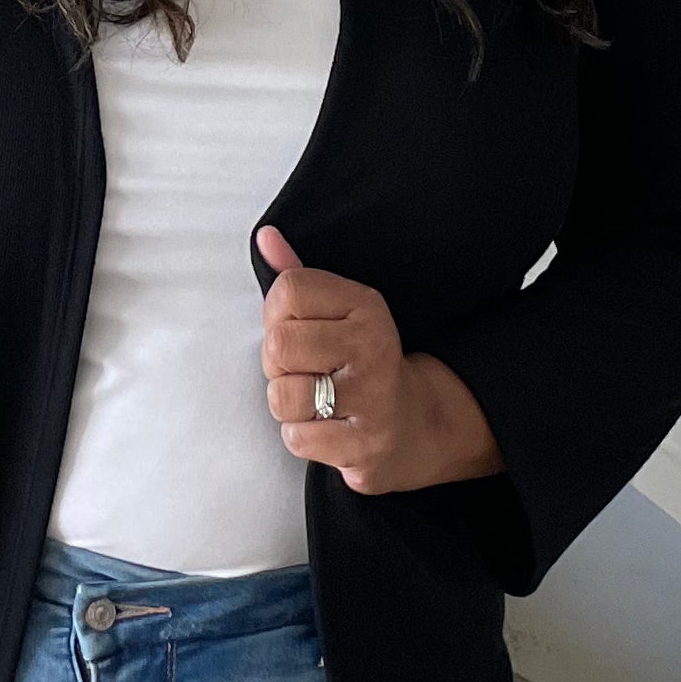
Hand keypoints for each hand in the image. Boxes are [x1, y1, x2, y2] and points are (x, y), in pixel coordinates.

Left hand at [256, 225, 504, 497]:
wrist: (416, 426)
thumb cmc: (360, 365)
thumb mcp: (338, 313)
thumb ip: (297, 276)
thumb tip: (265, 237)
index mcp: (365, 306)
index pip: (287, 291)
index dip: (276, 316)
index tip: (299, 331)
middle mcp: (374, 346)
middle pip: (278, 345)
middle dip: (278, 366)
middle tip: (307, 373)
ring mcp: (373, 397)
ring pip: (282, 396)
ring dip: (288, 405)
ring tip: (316, 401)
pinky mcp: (365, 444)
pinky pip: (296, 437)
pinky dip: (302, 436)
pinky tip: (327, 428)